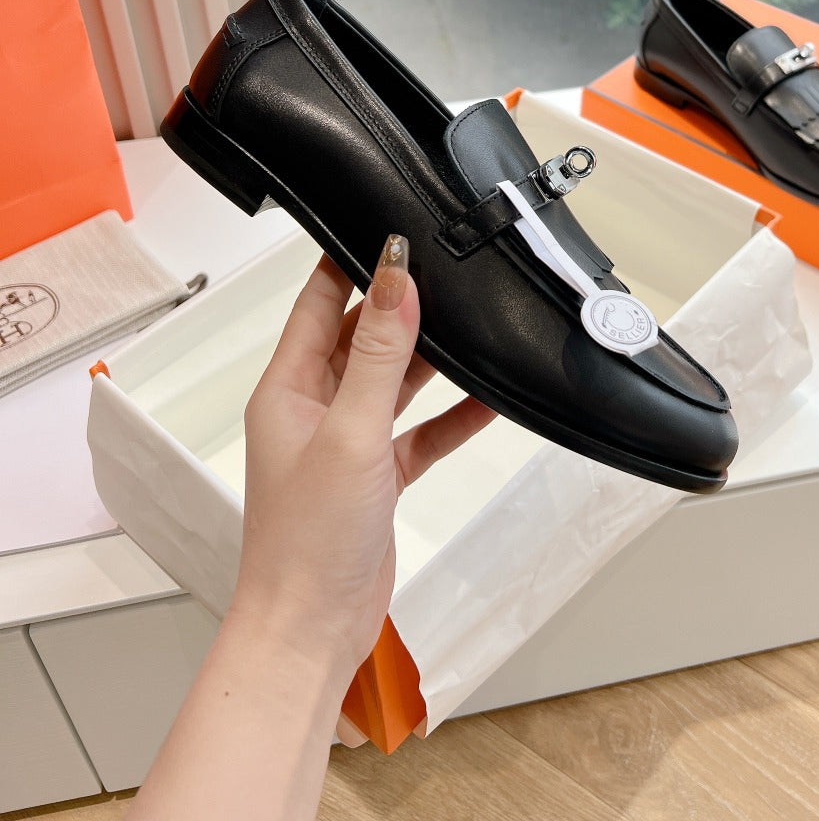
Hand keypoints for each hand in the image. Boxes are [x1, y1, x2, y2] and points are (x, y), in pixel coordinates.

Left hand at [231, 235, 494, 686]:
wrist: (312, 630)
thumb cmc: (308, 542)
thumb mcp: (350, 431)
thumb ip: (376, 353)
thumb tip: (394, 277)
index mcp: (287, 389)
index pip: (317, 303)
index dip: (351, 264)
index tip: (390, 230)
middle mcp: (313, 409)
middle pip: (359, 336)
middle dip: (400, 306)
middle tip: (446, 274)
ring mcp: (345, 442)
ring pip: (392, 381)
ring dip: (429, 359)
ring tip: (472, 326)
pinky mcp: (375, 476)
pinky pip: (418, 431)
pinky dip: (450, 416)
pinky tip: (488, 400)